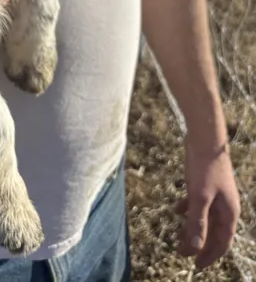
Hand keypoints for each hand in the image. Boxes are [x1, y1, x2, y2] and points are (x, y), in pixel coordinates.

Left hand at [176, 135, 240, 269]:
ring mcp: (216, 194)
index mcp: (229, 213)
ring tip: (177, 237)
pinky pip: (198, 203)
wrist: (205, 138)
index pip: (222, 243)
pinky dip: (188, 209)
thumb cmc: (205, 167)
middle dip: (198, 244)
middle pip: (213, 232)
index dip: (209, 256)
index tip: (196, 267)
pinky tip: (175, 210)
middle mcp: (225, 206)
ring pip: (205, 218)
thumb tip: (194, 249)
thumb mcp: (199, 197)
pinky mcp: (206, 184)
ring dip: (192, 228)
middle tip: (182, 253)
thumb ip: (197, 223)